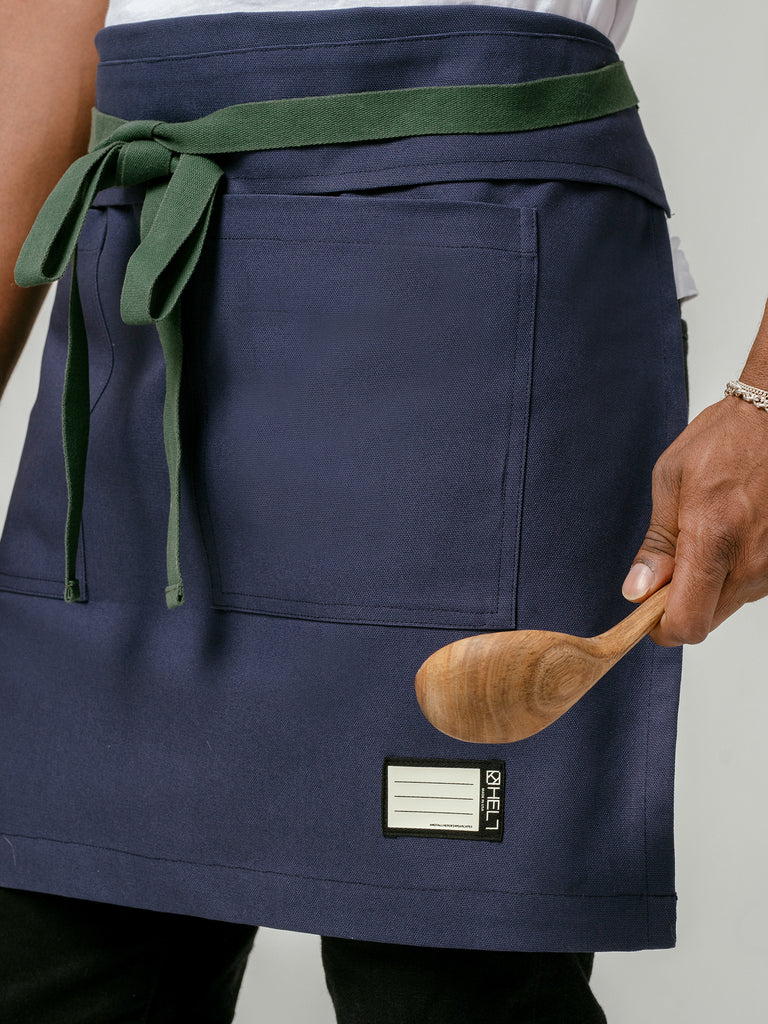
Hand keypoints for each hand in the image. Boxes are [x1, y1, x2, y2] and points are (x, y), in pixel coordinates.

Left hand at [621, 394, 767, 645]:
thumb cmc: (725, 440)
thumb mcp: (670, 481)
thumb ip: (657, 544)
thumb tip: (638, 590)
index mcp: (714, 541)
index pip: (687, 624)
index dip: (661, 627)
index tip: (648, 609)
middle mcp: (752, 564)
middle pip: (707, 620)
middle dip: (682, 603)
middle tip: (672, 562)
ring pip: (730, 604)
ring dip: (710, 585)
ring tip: (709, 532)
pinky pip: (752, 585)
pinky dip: (735, 570)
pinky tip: (733, 531)